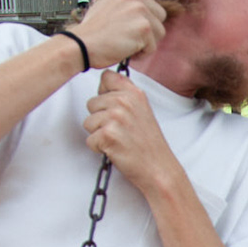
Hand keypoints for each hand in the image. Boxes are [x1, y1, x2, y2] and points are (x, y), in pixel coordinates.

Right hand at [70, 0, 169, 68]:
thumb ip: (126, 2)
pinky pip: (153, 47)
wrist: (81, 44)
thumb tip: (143, 7)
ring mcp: (140, 10)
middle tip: (129, 34)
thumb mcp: (107, 4)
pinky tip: (125, 50)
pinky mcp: (143, 27)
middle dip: (149, 28)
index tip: (138, 13)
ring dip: (146, 43)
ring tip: (126, 43)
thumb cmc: (93, 31)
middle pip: (160, 14)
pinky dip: (141, 53)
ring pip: (160, 32)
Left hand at [83, 68, 172, 183]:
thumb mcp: (142, 111)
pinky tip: (116, 149)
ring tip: (119, 140)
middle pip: (92, 103)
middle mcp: (124, 102)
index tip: (113, 106)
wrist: (159, 169)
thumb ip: (125, 97)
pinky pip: (90, 140)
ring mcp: (115, 117)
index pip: (106, 77)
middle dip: (100, 118)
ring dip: (99, 134)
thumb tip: (104, 91)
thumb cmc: (149, 145)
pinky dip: (99, 148)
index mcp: (134, 93)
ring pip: (88, 122)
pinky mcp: (107, 135)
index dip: (104, 92)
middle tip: (120, 131)